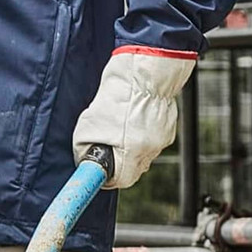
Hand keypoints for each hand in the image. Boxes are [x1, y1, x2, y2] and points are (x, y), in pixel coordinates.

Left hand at [72, 47, 196, 188]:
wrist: (146, 70)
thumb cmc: (120, 91)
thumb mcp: (89, 121)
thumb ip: (84, 145)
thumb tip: (83, 156)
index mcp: (132, 152)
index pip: (120, 181)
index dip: (106, 177)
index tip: (98, 173)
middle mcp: (150, 149)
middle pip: (133, 168)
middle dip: (118, 159)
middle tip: (106, 143)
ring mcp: (161, 138)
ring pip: (142, 152)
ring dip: (130, 144)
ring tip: (119, 123)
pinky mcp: (168, 126)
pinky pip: (152, 137)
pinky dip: (142, 131)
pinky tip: (132, 115)